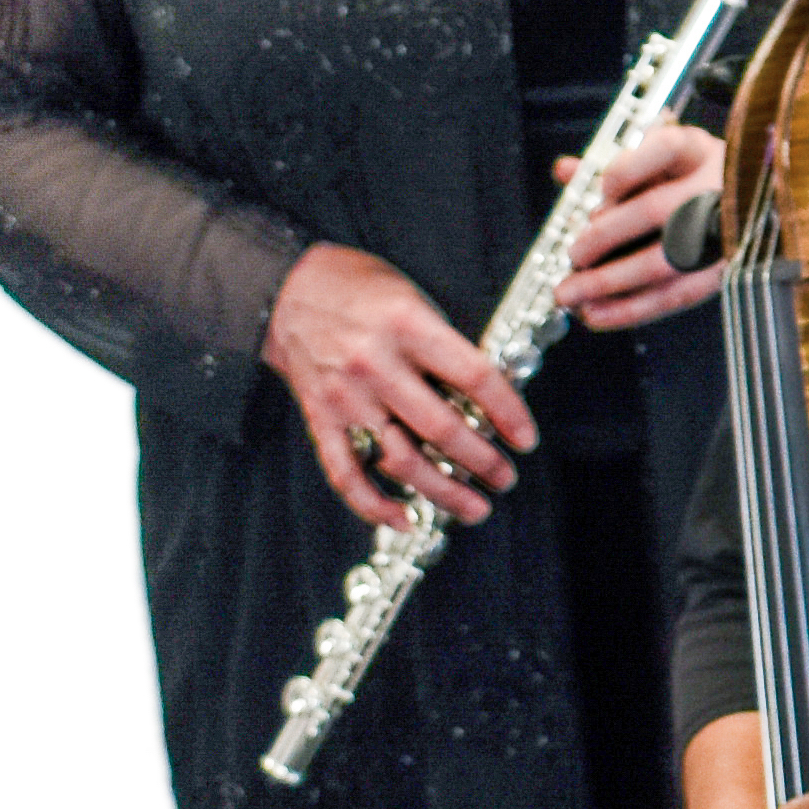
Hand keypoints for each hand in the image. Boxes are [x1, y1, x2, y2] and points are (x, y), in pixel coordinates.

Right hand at [260, 242, 531, 531]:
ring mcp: (345, 396)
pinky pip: (346, 473)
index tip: (526, 440)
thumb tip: (489, 397)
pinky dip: (374, 505)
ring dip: (443, 492)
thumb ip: (445, 344)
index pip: (474, 377)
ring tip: (475, 507)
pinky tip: (404, 519)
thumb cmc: (358, 289)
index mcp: (408, 326)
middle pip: (442, 429)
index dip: (508, 413)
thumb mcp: (413, 297)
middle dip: (484, 462)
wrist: (283, 290)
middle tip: (506, 478)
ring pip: (400, 460)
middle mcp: (376, 364)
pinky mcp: (319, 417)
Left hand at [559, 117, 727, 332]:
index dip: (622, 173)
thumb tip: (566, 171)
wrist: (760, 203)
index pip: (660, 150)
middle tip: (572, 255)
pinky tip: (598, 314)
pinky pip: (675, 295)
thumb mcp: (665, 159)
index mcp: (697, 151)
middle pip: (654, 210)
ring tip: (571, 293)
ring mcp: (725, 232)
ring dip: (608, 282)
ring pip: (662, 262)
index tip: (596, 196)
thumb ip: (616, 165)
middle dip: (602, 238)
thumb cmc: (699, 178)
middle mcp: (715, 187)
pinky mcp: (725, 270)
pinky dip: (631, 309)